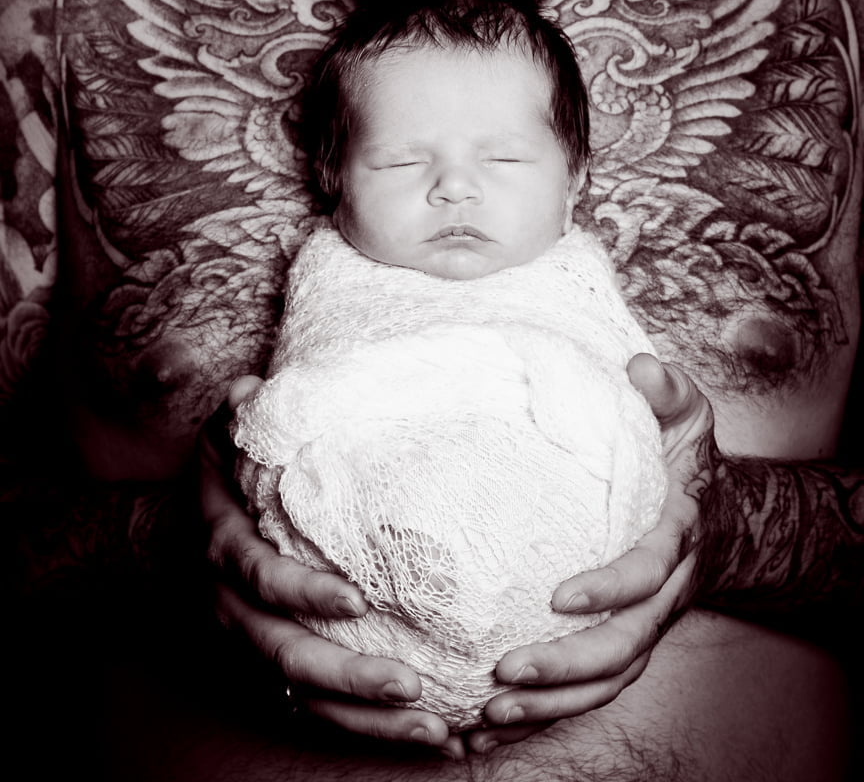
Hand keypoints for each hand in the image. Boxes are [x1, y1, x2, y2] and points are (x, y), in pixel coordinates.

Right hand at [200, 376, 465, 758]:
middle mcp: (232, 608)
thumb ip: (239, 416)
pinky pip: (313, 710)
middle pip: (283, 654)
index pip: (260, 577)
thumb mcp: (223, 437)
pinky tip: (423, 733)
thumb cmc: (222, 477)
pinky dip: (362, 727)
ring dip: (364, 718)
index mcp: (225, 548)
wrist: (175, 532)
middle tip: (411, 685)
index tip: (357, 600)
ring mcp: (248, 646)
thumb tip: (249, 389)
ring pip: (302, 696)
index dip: (302, 592)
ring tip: (433, 728)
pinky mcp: (269, 670)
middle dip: (346, 675)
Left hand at [467, 353, 718, 754]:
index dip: (610, 587)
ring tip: (489, 712)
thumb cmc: (685, 459)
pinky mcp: (624, 640)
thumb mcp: (685, 415)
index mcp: (672, 536)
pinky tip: (494, 720)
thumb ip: (666, 390)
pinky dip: (548, 710)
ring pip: (606, 680)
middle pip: (622, 647)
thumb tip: (638, 369)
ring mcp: (645, 623)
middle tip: (504, 670)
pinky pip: (592, 687)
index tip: (558, 595)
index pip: (646, 572)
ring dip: (551, 704)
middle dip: (566, 667)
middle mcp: (662, 593)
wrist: (716, 513)